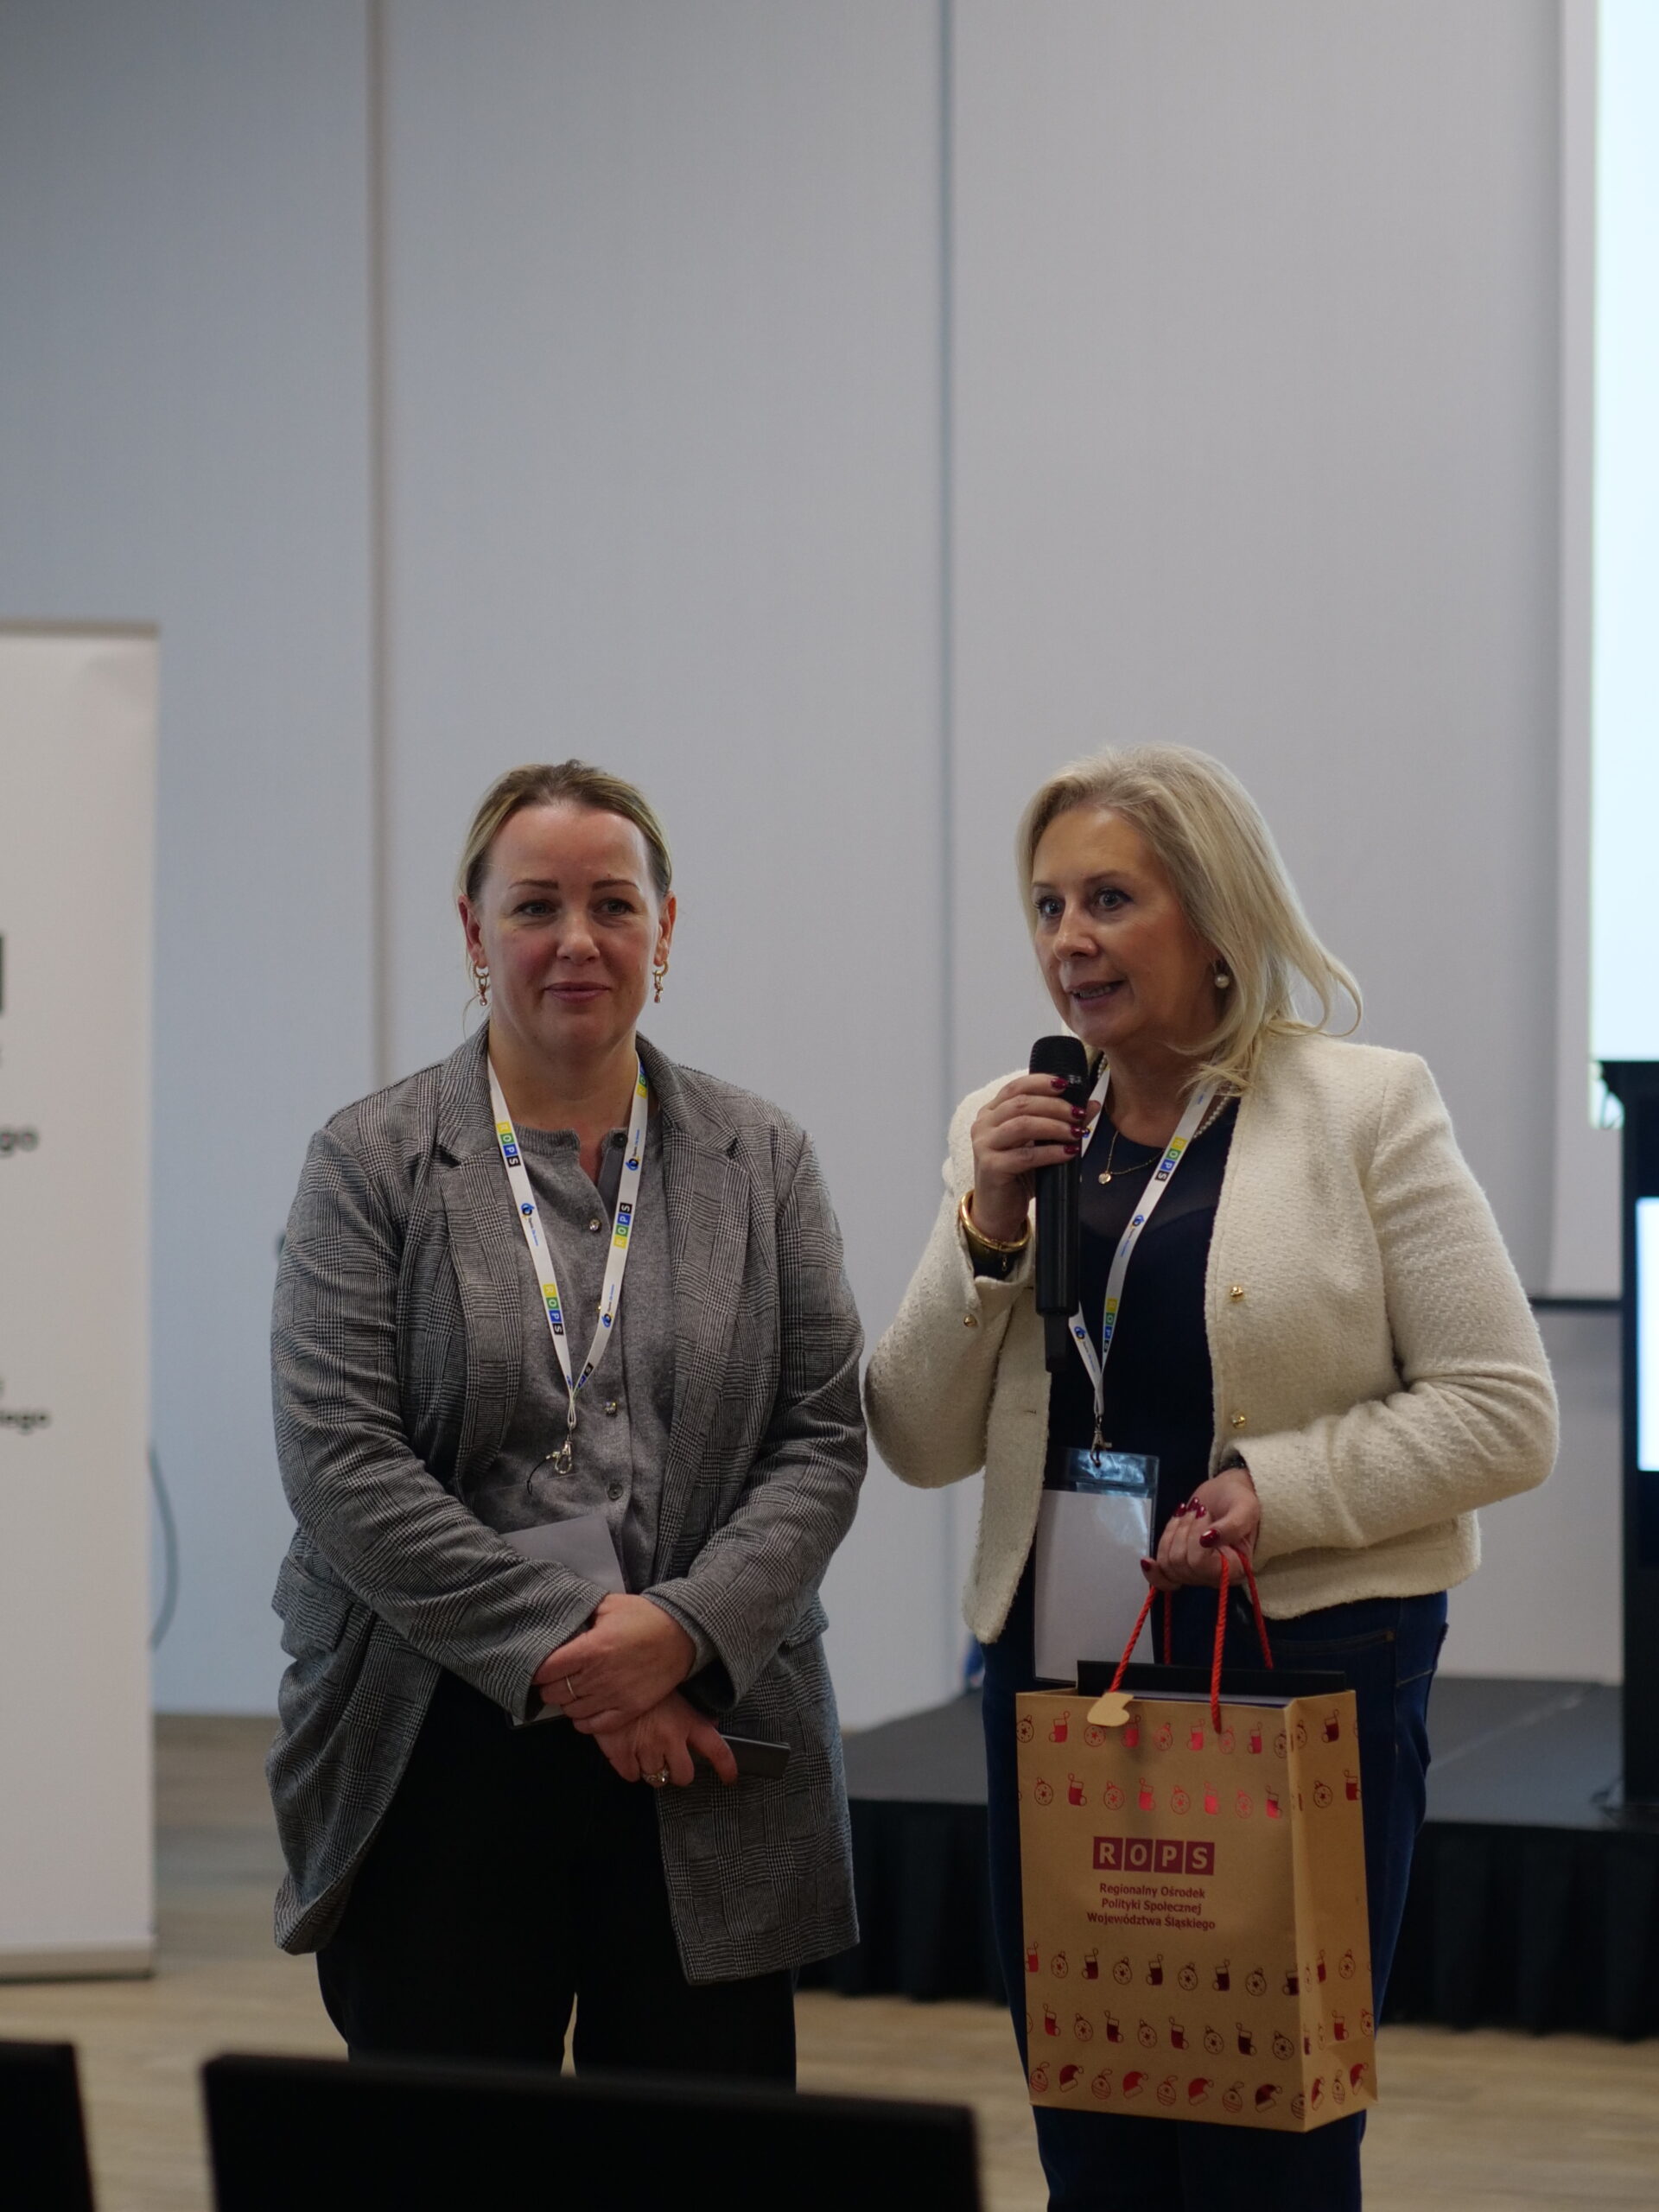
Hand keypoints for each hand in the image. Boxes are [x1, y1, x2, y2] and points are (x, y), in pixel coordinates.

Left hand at [533, 1593, 695, 1731]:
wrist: (683, 1635)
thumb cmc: (645, 1617)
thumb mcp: (610, 1604)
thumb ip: (582, 1612)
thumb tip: (560, 1618)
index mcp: (592, 1648)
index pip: (547, 1669)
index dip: (537, 1670)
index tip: (538, 1667)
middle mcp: (599, 1676)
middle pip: (556, 1693)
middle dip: (548, 1687)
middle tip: (552, 1679)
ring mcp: (615, 1696)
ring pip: (572, 1711)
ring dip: (566, 1703)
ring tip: (569, 1692)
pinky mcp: (629, 1709)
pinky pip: (595, 1726)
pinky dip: (583, 1722)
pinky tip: (583, 1712)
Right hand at [591, 1690, 739, 1787]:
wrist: (607, 1676)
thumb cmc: (642, 1681)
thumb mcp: (673, 1691)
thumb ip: (692, 1712)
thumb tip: (711, 1724)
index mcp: (687, 1720)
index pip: (717, 1749)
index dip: (726, 1767)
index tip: (729, 1777)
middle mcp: (670, 1737)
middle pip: (684, 1775)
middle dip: (675, 1771)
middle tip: (666, 1759)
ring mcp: (646, 1747)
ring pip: (655, 1778)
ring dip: (649, 1767)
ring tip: (641, 1745)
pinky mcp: (622, 1753)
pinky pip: (631, 1775)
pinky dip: (629, 1767)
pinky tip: (627, 1748)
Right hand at [967, 1074, 1100, 1245]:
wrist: (998, 1211)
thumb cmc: (1018, 1174)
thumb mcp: (1040, 1144)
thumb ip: (1061, 1121)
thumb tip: (1091, 1104)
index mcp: (992, 1112)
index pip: (1016, 1087)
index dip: (1041, 1082)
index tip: (1067, 1085)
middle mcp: (984, 1125)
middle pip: (1021, 1103)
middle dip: (1055, 1106)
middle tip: (1078, 1114)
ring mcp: (984, 1145)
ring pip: (1022, 1124)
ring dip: (1054, 1126)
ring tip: (1076, 1132)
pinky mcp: (991, 1167)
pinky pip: (1026, 1155)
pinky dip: (1051, 1152)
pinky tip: (1069, 1153)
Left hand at [1143, 1466, 1260, 1592]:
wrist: (1226, 1494)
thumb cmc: (1239, 1501)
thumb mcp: (1245, 1509)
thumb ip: (1232, 1526)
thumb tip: (1206, 1541)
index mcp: (1235, 1569)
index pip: (1200, 1563)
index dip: (1194, 1537)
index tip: (1205, 1512)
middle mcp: (1215, 1577)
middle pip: (1180, 1564)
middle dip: (1184, 1530)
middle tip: (1198, 1508)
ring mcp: (1197, 1574)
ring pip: (1168, 1563)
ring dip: (1173, 1532)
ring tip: (1187, 1514)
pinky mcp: (1181, 1567)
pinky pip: (1162, 1575)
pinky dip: (1154, 1567)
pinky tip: (1146, 1561)